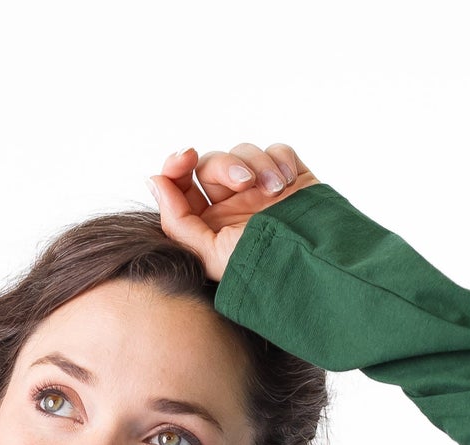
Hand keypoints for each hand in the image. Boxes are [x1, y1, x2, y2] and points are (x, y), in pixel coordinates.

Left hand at [146, 142, 319, 282]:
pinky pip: (277, 150)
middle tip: (244, 184)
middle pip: (212, 164)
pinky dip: (280, 160)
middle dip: (225, 166)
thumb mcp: (211, 255)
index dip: (177, 164)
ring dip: (258, 165)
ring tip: (275, 191)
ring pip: (244, 152)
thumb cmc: (262, 269)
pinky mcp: (290, 178)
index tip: (186, 157)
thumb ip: (178, 220)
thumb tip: (155, 181)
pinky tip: (288, 184)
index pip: (182, 184)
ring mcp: (261, 191)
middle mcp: (232, 206)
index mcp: (209, 224)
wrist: (314, 267)